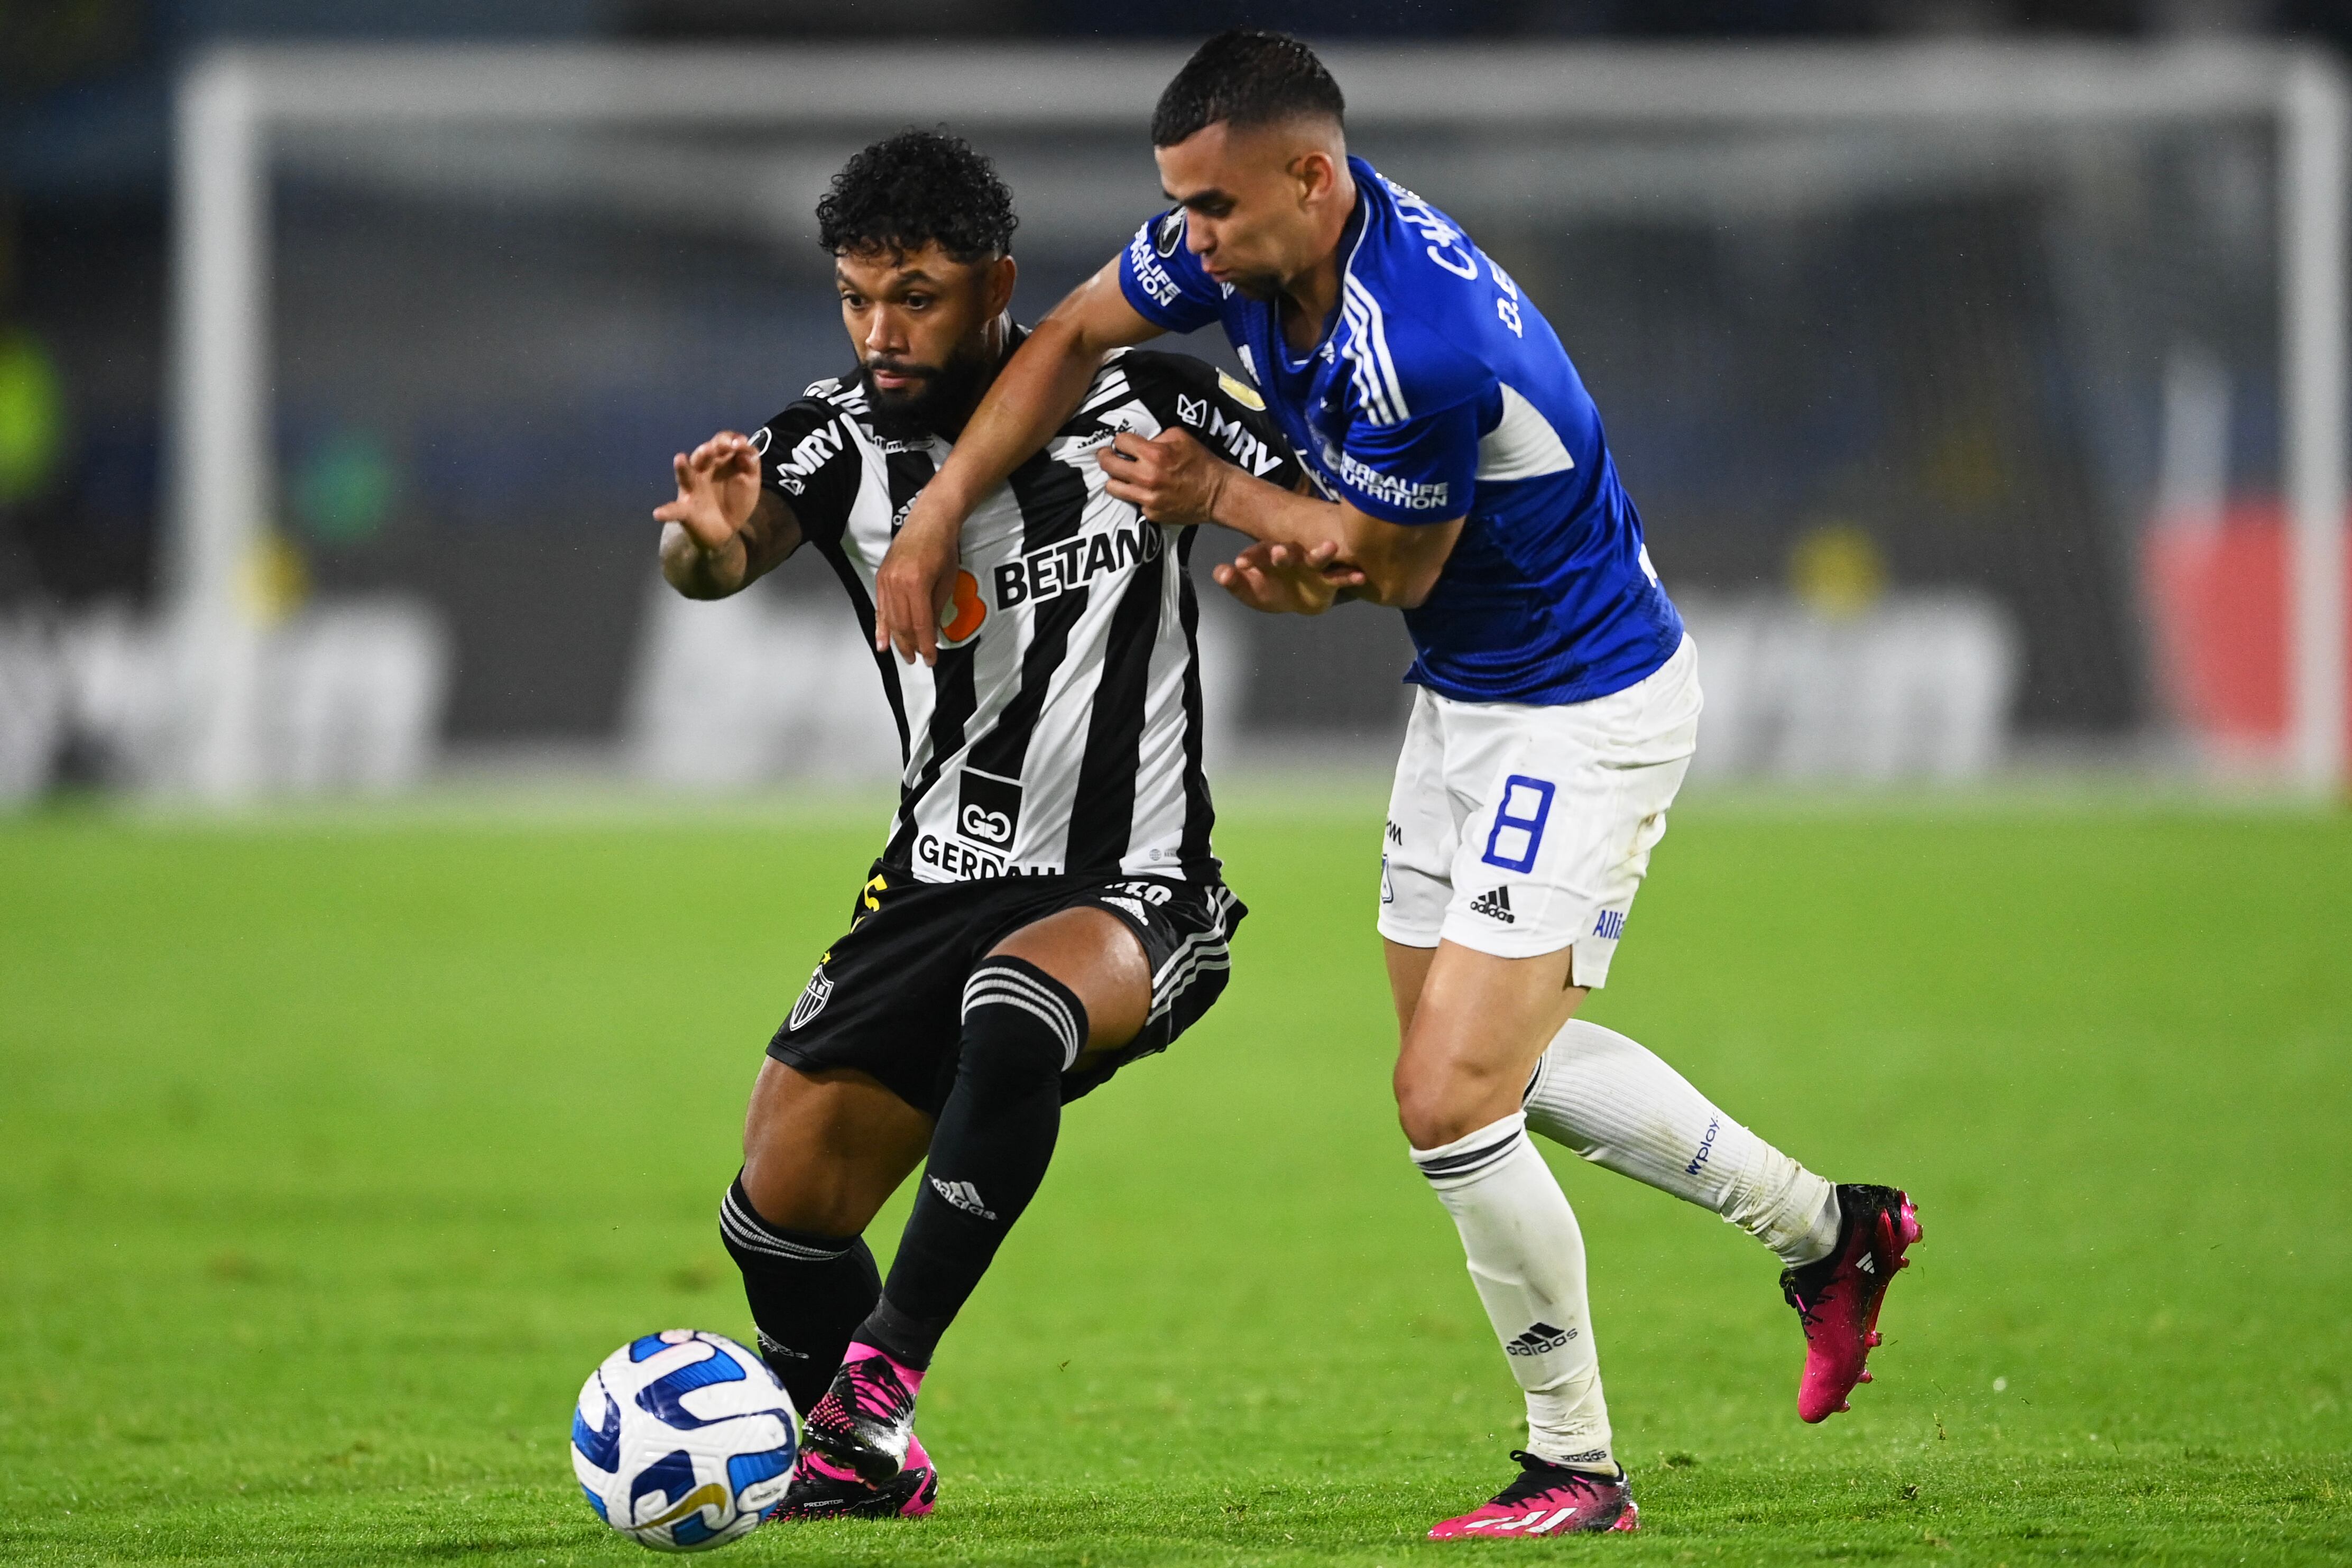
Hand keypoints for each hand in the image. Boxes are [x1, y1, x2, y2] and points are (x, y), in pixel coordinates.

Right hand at [654, 430, 761, 590]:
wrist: (726, 531)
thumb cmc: (737, 500)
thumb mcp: (751, 482)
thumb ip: (751, 466)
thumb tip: (746, 453)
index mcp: (720, 461)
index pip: (721, 442)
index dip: (730, 439)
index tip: (741, 444)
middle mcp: (703, 470)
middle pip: (703, 454)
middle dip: (709, 449)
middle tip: (718, 447)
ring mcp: (692, 488)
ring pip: (685, 474)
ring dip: (683, 467)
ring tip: (680, 459)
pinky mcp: (685, 508)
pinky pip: (673, 509)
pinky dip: (666, 511)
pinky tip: (658, 513)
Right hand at [873, 487, 962, 665]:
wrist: (929, 521)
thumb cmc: (942, 546)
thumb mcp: (947, 581)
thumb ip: (937, 609)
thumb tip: (930, 632)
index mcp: (916, 584)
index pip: (920, 624)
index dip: (925, 645)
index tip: (930, 658)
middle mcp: (897, 583)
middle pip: (902, 625)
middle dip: (910, 645)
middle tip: (917, 659)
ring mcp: (886, 580)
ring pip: (890, 619)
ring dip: (897, 640)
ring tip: (904, 654)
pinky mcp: (880, 578)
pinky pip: (880, 608)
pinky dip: (881, 626)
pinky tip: (882, 642)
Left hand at [1098, 428, 1226, 525]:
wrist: (1217, 494)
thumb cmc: (1201, 464)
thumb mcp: (1181, 437)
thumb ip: (1156, 437)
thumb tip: (1139, 442)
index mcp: (1154, 455)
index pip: (1120, 442)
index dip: (1121, 440)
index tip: (1123, 443)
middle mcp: (1146, 477)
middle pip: (1108, 465)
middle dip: (1105, 457)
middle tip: (1106, 455)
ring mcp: (1147, 498)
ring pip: (1113, 487)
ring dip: (1115, 479)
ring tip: (1122, 475)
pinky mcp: (1150, 513)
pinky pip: (1132, 502)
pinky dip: (1135, 495)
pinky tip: (1146, 490)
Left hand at [1211, 539, 1365, 615]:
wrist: (1298, 598)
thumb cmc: (1272, 589)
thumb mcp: (1249, 590)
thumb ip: (1234, 581)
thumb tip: (1219, 571)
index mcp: (1269, 556)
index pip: (1258, 553)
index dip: (1250, 557)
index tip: (1240, 563)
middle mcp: (1292, 557)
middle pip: (1288, 552)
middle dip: (1284, 552)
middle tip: (1280, 552)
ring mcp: (1312, 567)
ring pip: (1318, 558)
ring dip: (1323, 552)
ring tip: (1330, 548)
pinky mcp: (1330, 580)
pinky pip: (1340, 577)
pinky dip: (1350, 576)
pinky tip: (1359, 576)